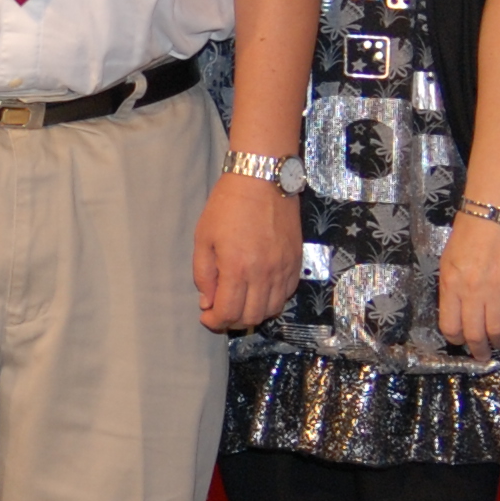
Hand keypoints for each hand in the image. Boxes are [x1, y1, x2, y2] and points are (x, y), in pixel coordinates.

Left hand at [192, 174, 301, 333]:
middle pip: (252, 317)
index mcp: (237, 268)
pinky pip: (287, 293)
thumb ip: (203, 274)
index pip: (228, 313)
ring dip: (254, 313)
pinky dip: (272, 300)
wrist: (263, 179)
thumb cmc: (228, 205)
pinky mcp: (296, 261)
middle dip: (232, 321)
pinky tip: (259, 290)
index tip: (207, 317)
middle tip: (221, 311)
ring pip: (272, 309)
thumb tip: (207, 303)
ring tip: (240, 302)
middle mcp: (264, 273)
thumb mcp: (203, 238)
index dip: (215, 322)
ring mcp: (283, 268)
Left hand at [437, 210, 499, 350]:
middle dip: (478, 350)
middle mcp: (472, 292)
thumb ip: (451, 288)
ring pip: (498, 330)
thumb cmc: (467, 232)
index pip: (451, 326)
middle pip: (475, 334)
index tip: (461, 340)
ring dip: (499, 342)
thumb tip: (458, 311)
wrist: (494, 210)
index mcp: (451, 285)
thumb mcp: (448, 261)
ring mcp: (498, 289)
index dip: (456, 339)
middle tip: (482, 354)